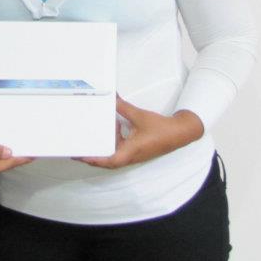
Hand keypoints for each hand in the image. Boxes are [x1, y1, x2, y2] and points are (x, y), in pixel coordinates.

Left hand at [79, 96, 203, 169]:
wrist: (180, 133)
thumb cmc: (161, 129)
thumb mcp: (139, 116)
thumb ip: (123, 108)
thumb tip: (112, 99)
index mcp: (130, 152)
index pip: (108, 161)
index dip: (93, 159)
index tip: (81, 156)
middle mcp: (131, 156)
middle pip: (108, 160)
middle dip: (94, 156)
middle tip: (80, 150)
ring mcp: (135, 154)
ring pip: (115, 154)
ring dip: (105, 147)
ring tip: (94, 138)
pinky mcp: (138, 150)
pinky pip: (122, 148)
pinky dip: (115, 141)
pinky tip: (115, 128)